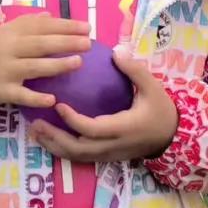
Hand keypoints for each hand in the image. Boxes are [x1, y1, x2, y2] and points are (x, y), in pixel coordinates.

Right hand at [0, 13, 89, 137]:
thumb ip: (24, 24)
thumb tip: (49, 14)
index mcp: (7, 33)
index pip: (39, 26)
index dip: (64, 25)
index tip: (86, 27)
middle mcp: (5, 49)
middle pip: (40, 44)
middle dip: (66, 42)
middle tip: (88, 43)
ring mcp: (3, 71)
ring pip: (34, 67)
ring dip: (57, 65)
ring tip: (78, 63)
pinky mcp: (0, 92)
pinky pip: (21, 95)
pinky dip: (36, 97)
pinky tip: (53, 99)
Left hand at [29, 51, 179, 162]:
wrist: (172, 137)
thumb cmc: (161, 111)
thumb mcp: (153, 88)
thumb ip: (135, 70)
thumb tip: (116, 51)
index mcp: (123, 128)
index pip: (92, 129)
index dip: (72, 120)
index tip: (57, 104)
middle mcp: (112, 145)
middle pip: (77, 148)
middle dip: (54, 137)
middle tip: (36, 121)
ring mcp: (108, 154)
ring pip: (75, 156)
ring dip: (53, 146)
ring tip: (35, 131)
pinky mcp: (105, 157)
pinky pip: (80, 157)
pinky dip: (62, 150)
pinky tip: (49, 138)